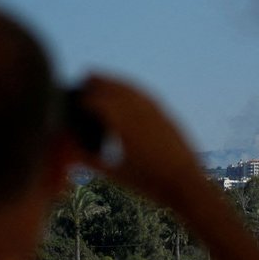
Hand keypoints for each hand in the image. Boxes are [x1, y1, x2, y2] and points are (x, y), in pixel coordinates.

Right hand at [77, 75, 206, 207]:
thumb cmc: (148, 182)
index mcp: (123, 126)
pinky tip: (128, 91)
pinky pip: (146, 95)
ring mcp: (155, 111)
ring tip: (104, 79)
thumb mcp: (115, 173)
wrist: (185, 183)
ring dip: (116, 81)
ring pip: (132, 88)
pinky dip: (132, 89)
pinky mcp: (167, 115)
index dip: (85, 98)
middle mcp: (140, 113)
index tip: (74, 98)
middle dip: (99, 81)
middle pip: (115, 88)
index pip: (99, 102)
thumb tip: (73, 151)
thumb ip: (91, 160)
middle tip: (85, 76)